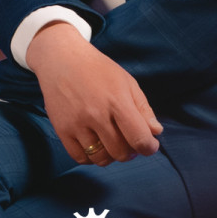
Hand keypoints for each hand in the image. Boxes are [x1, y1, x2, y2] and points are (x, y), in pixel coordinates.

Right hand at [25, 22, 162, 165]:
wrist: (60, 58)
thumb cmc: (97, 69)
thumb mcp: (126, 81)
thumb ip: (143, 108)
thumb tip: (156, 133)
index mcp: (116, 101)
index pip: (139, 139)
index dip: (149, 147)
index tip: (148, 144)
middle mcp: (96, 114)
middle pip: (121, 153)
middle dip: (130, 152)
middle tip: (128, 141)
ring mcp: (76, 123)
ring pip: (100, 158)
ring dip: (110, 156)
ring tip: (110, 143)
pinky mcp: (61, 128)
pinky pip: (79, 157)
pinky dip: (90, 157)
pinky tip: (94, 144)